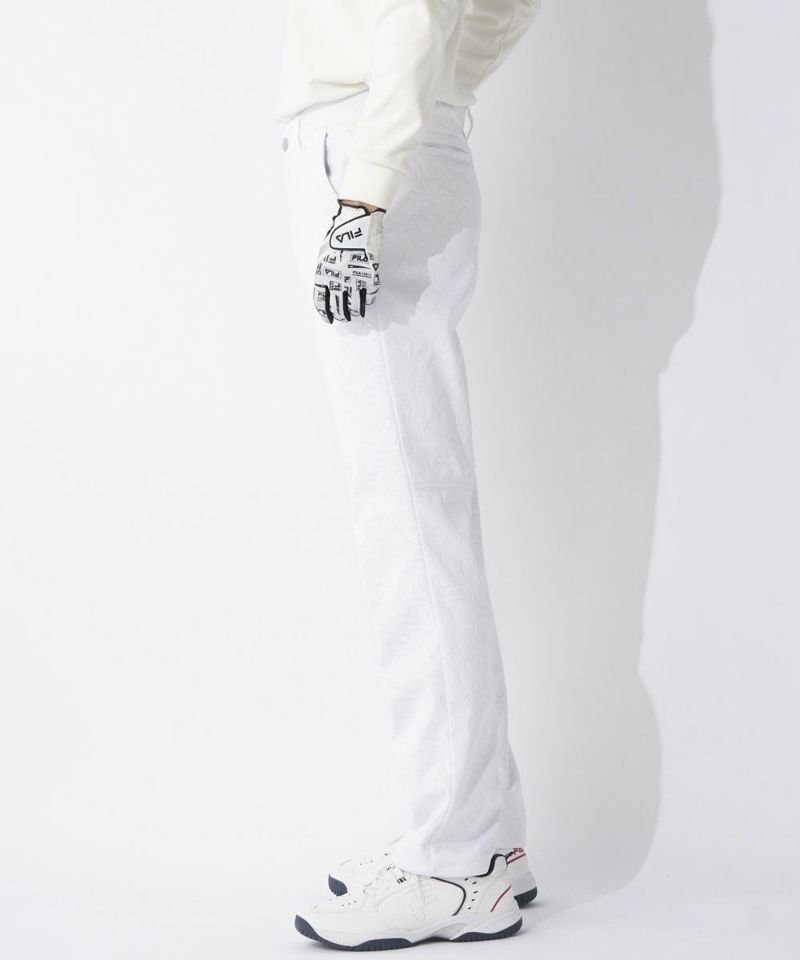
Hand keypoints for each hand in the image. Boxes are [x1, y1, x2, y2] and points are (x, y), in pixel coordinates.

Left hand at [314, 201, 384, 322]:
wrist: (357, 221)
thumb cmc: (339, 235)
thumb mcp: (324, 253)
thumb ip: (325, 271)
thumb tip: (327, 288)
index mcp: (323, 273)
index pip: (321, 301)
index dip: (325, 314)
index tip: (329, 320)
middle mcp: (338, 278)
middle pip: (338, 306)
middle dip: (341, 315)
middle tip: (344, 318)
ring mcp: (355, 277)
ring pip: (354, 305)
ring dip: (354, 312)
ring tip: (355, 315)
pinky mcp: (370, 274)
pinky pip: (369, 295)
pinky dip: (368, 301)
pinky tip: (366, 302)